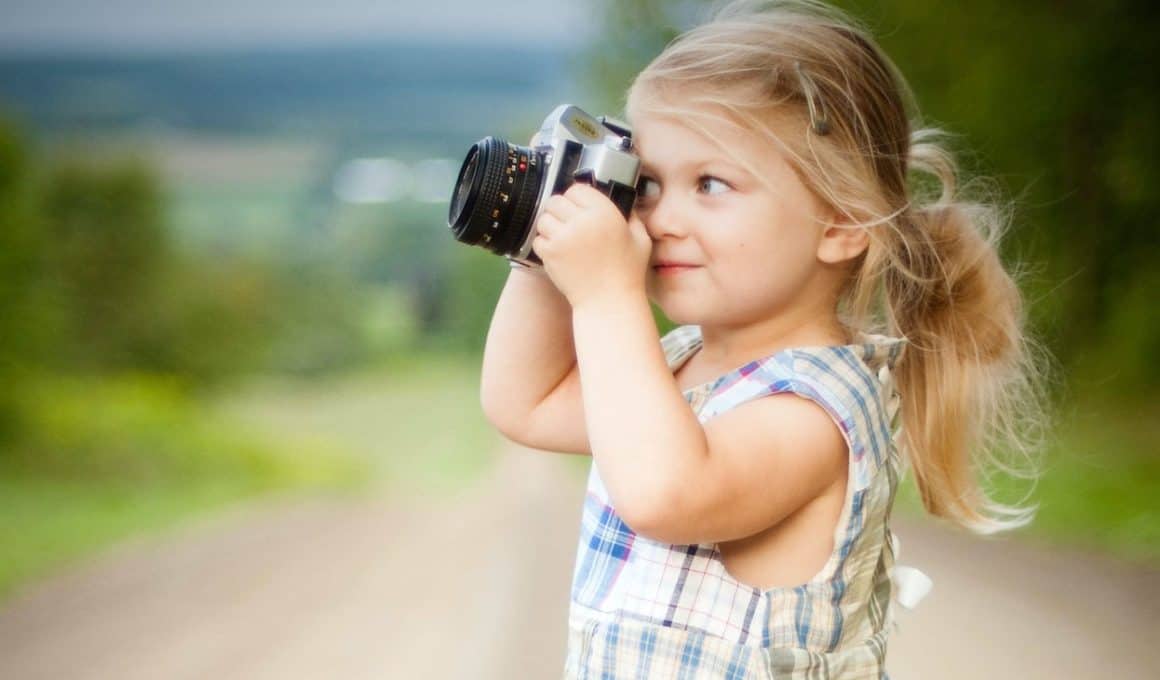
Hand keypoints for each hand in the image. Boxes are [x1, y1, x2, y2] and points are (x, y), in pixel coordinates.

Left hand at [531, 183, 651, 308]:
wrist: (609, 303)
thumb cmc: (627, 274)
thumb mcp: (641, 239)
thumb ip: (632, 216)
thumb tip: (624, 201)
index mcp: (604, 213)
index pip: (578, 189)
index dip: (578, 197)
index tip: (580, 207)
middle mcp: (582, 222)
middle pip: (556, 200)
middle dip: (561, 209)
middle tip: (568, 221)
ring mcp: (563, 238)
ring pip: (544, 218)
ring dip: (550, 225)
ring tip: (562, 236)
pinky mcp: (550, 254)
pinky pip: (538, 238)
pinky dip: (545, 243)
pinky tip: (559, 251)